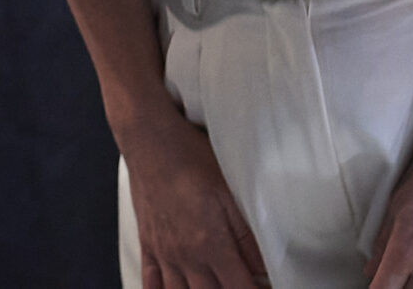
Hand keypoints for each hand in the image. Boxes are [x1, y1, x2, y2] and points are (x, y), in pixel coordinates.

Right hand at [120, 110, 267, 288]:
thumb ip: (247, 234)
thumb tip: (264, 265)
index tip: (264, 287)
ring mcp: (163, 253)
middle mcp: (185, 256)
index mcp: (210, 244)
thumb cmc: (190, 157)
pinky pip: (151, 284)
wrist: (149, 140)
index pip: (239, 288)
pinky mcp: (148, 245)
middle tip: (240, 282)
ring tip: (214, 285)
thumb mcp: (228, 191)